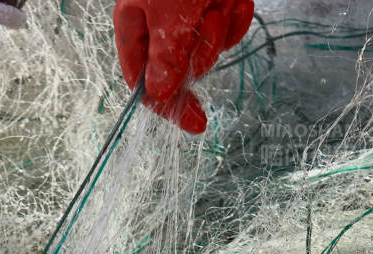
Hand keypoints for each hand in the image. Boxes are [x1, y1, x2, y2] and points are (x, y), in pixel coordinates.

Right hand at [113, 0, 252, 134]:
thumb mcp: (167, 13)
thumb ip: (164, 54)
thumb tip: (159, 95)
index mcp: (136, 25)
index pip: (143, 81)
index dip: (166, 104)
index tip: (191, 122)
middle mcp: (161, 26)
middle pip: (183, 70)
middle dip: (202, 51)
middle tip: (210, 21)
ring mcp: (190, 19)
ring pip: (211, 51)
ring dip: (220, 30)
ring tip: (217, 0)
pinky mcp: (216, 8)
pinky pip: (231, 31)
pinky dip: (236, 18)